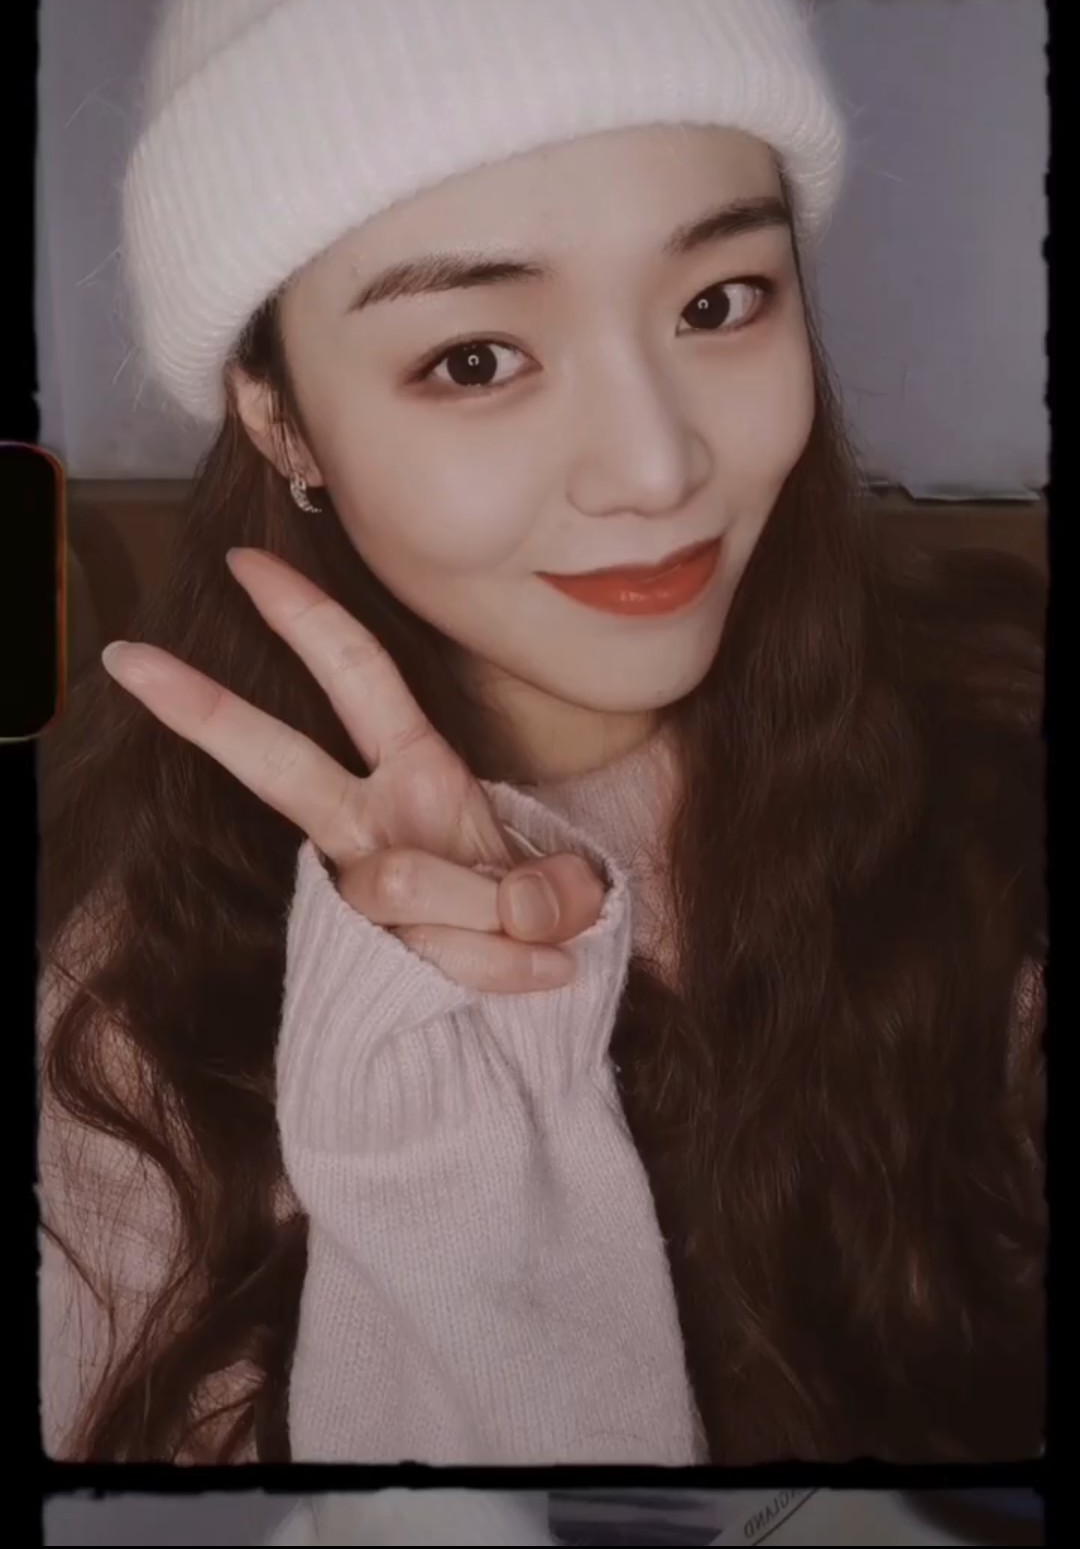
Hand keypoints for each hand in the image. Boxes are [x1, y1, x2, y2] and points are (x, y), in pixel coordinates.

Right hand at [99, 547, 604, 991]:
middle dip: (204, 709)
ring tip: (536, 939)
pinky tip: (543, 973)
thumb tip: (526, 913)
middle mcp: (369, 820)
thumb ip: (553, 894)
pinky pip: (441, 958)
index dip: (306, 615)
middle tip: (127, 658)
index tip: (243, 562)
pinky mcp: (365, 952)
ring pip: (401, 884)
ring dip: (494, 918)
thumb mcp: (562, 884)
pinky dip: (508, 971)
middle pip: (278, 761)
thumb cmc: (528, 910)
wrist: (521, 986)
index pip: (357, 674)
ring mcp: (358, 885)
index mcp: (415, 768)